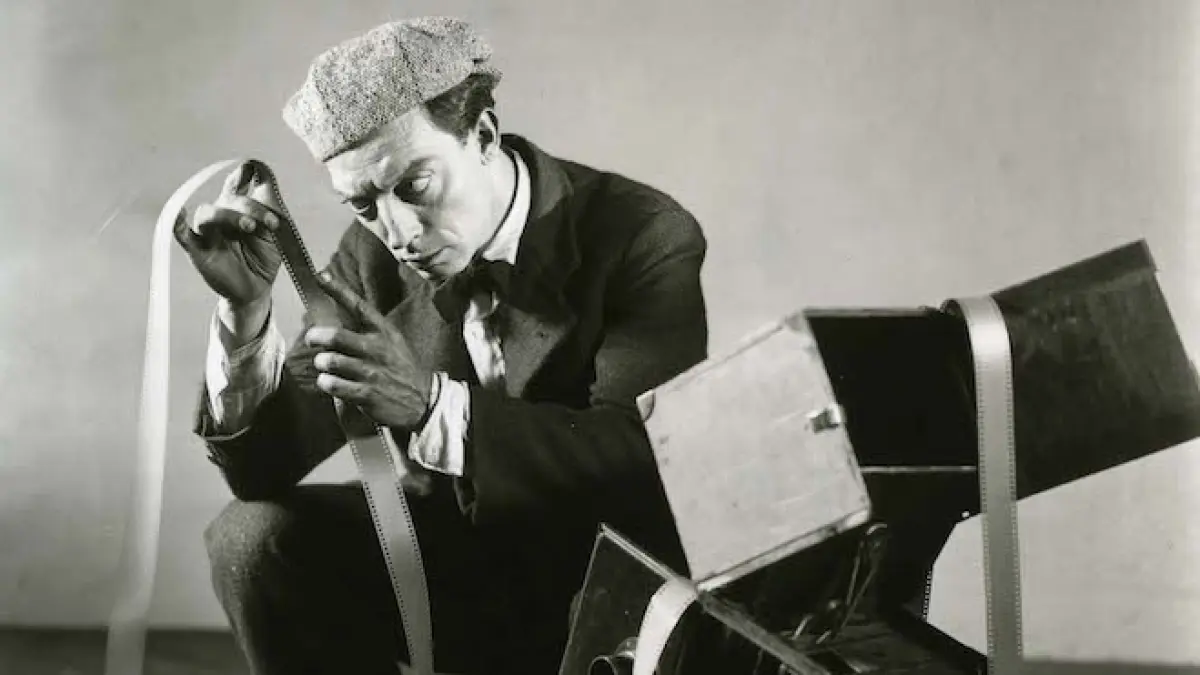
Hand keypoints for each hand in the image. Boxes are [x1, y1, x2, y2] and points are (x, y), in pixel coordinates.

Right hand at [174, 161, 283, 306]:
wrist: (258, 288)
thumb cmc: (265, 258)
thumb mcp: (276, 230)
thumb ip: (270, 204)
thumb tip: (264, 176)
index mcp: (239, 208)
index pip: (236, 183)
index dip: (243, 174)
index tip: (253, 169)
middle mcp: (222, 215)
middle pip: (229, 199)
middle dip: (251, 207)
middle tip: (269, 223)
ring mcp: (208, 231)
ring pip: (208, 213)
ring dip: (228, 215)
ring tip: (249, 226)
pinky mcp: (198, 249)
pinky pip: (181, 233)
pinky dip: (177, 222)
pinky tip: (179, 213)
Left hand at [308, 273, 434, 430]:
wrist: (423, 403)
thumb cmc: (401, 370)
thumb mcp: (393, 344)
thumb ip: (368, 332)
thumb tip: (335, 321)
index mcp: (384, 333)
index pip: (359, 307)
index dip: (338, 290)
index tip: (320, 276)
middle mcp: (378, 350)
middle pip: (338, 336)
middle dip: (318, 336)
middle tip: (311, 338)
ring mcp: (373, 373)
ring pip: (332, 362)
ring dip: (322, 362)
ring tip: (324, 365)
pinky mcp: (368, 394)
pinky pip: (335, 385)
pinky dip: (326, 383)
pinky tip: (329, 382)